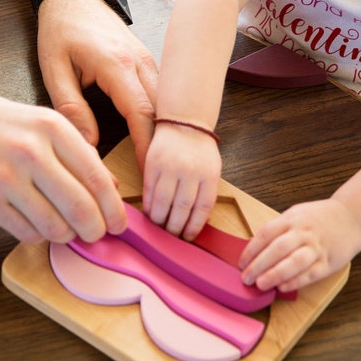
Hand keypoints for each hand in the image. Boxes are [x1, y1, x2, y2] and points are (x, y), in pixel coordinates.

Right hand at [0, 84, 126, 243]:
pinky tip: (33, 221)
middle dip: (95, 230)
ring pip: (55, 227)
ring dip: (64, 234)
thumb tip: (110, 188)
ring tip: (62, 226)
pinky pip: (27, 233)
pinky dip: (37, 234)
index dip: (113, 209)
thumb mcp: (40, 122)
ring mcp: (7, 179)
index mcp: (51, 128)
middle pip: (81, 209)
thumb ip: (76, 153)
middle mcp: (32, 152)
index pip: (97, 178)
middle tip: (95, 234)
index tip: (119, 223)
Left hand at [35, 0, 157, 169]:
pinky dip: (161, 119)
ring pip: (166, 104)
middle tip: (158, 181)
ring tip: (159, 168)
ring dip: (164, 134)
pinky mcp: (147, 63)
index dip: (147, 147)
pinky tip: (156, 141)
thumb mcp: (54, 68)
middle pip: (162, 112)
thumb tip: (87, 144)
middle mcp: (139, 62)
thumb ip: (71, 107)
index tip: (148, 175)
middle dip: (162, 148)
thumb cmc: (61, 28)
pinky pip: (161, 95)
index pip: (140, 113)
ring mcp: (147, 61)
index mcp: (116, 64)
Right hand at [141, 123, 220, 237]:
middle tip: (171, 238)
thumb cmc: (200, 149)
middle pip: (182, 209)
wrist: (185, 122)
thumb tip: (197, 222)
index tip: (188, 237)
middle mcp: (190, 173)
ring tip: (159, 229)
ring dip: (160, 220)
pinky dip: (149, 205)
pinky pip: (150, 190)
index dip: (194, 227)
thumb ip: (206, 193)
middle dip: (175, 228)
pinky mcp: (153, 163)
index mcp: (209, 176)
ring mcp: (171, 167)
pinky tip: (149, 214)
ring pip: (164, 202)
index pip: (202, 209)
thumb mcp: (212, 169)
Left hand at [239, 199, 360, 291]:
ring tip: (261, 285)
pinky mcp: (329, 262)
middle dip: (258, 265)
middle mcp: (304, 233)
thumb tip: (255, 248)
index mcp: (292, 219)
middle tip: (246, 278)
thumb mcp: (296, 214)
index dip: (251, 250)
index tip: (241, 263)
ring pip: (294, 262)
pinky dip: (295, 282)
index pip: (266, 234)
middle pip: (277, 249)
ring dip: (275, 274)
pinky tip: (282, 288)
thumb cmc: (319, 218)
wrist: (353, 217)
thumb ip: (278, 229)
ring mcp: (317, 247)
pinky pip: (310, 274)